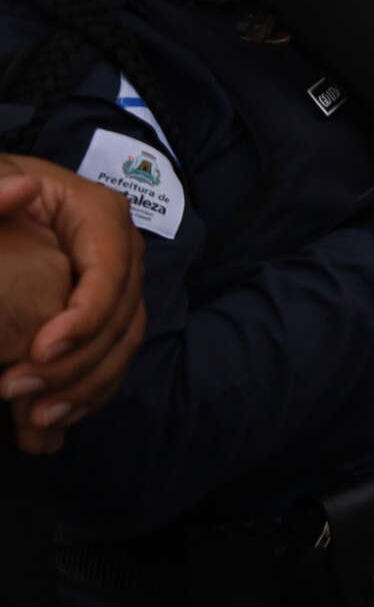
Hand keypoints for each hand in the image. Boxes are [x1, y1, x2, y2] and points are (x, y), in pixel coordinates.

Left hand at [0, 159, 146, 453]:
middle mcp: (121, 248)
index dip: (84, 317)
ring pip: (124, 342)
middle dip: (76, 362)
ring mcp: (118, 281)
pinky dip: (90, 390)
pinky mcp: (106, 310)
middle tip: (16, 390)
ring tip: (35, 418)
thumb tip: (23, 188)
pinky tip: (56, 417)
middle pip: (122, 314)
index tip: (36, 351)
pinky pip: (114, 355)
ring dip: (85, 387)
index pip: (111, 271)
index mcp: (98, 212)